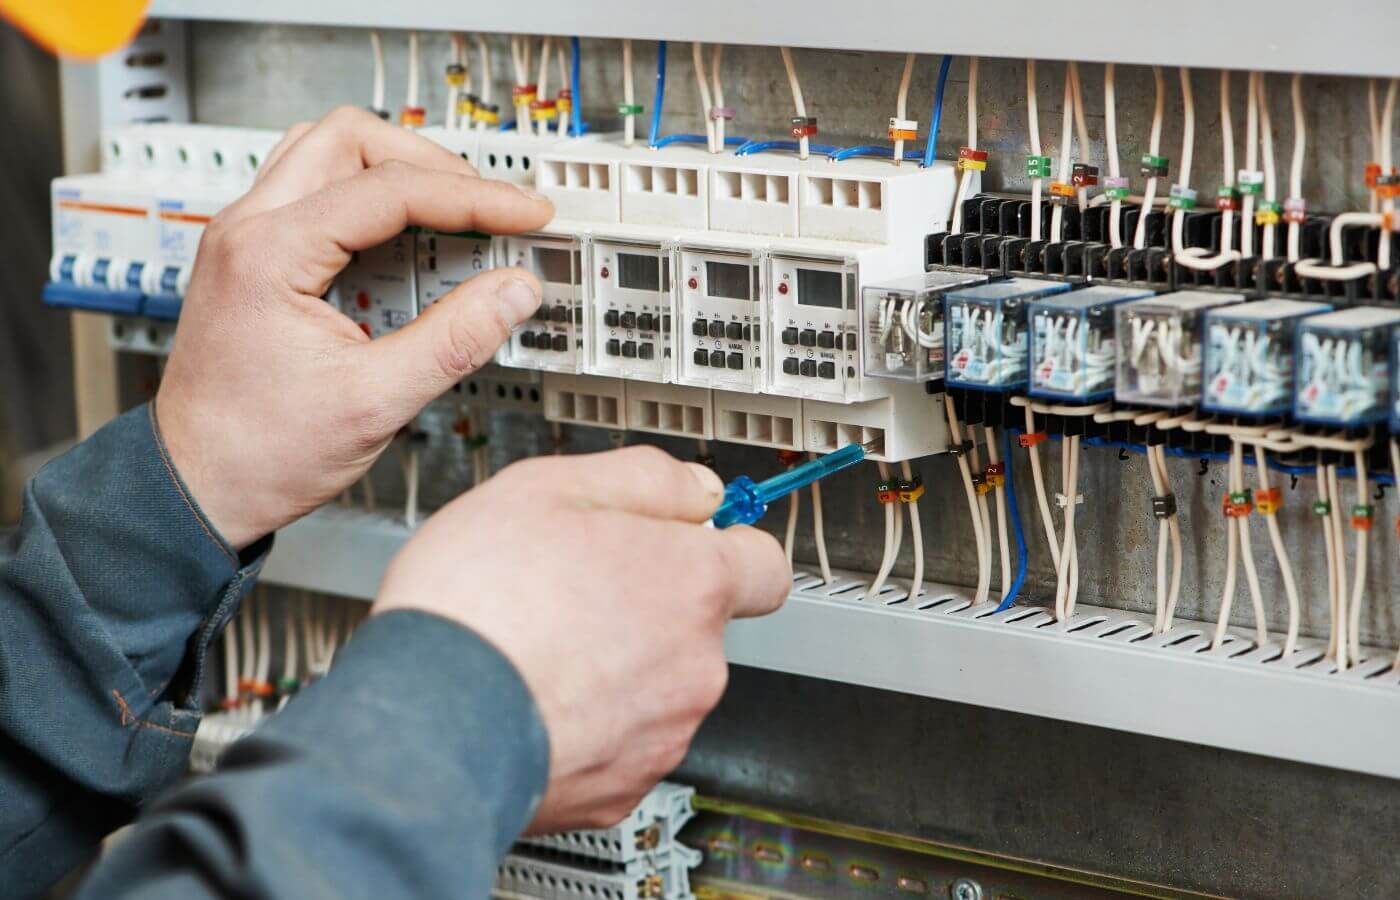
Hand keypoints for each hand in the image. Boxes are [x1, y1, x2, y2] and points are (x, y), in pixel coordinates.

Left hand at [155, 107, 553, 548]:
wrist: (198, 486)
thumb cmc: (258, 453)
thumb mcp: (376, 402)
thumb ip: (454, 339)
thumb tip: (513, 292)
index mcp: (269, 254)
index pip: (390, 189)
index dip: (472, 197)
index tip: (524, 214)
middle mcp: (247, 229)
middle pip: (351, 139)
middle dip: (431, 165)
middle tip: (487, 207)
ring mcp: (246, 238)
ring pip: (329, 154)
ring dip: (397, 175)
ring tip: (453, 219)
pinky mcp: (256, 257)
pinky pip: (318, 195)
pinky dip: (371, 205)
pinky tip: (408, 249)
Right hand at [373, 446, 790, 830]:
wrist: (424, 726)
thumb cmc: (476, 607)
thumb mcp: (549, 488)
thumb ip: (642, 479)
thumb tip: (695, 489)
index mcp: (690, 584)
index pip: (765, 565)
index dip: (728, 547)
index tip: (694, 542)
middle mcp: (694, 665)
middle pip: (698, 625)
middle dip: (648, 605)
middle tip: (573, 588)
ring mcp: (662, 734)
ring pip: (657, 685)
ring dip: (614, 664)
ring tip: (538, 646)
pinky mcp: (621, 789)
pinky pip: (618, 743)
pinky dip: (585, 722)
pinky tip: (530, 698)